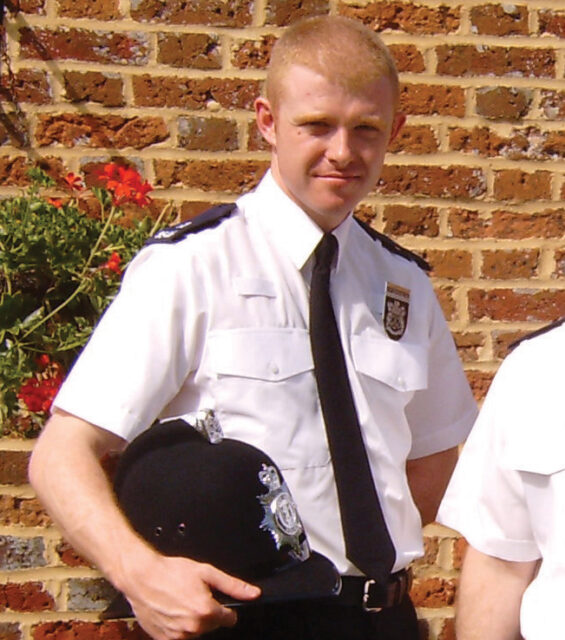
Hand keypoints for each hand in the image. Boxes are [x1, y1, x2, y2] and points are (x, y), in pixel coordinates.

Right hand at [120, 551, 260, 639]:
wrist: (142, 577)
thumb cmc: (171, 572)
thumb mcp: (206, 572)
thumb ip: (232, 585)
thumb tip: (253, 593)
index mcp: (206, 612)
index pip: (229, 619)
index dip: (224, 608)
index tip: (215, 600)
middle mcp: (193, 628)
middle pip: (211, 625)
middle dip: (207, 612)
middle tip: (193, 595)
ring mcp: (177, 637)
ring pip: (195, 631)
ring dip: (192, 620)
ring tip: (181, 601)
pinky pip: (179, 636)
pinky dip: (178, 626)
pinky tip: (172, 610)